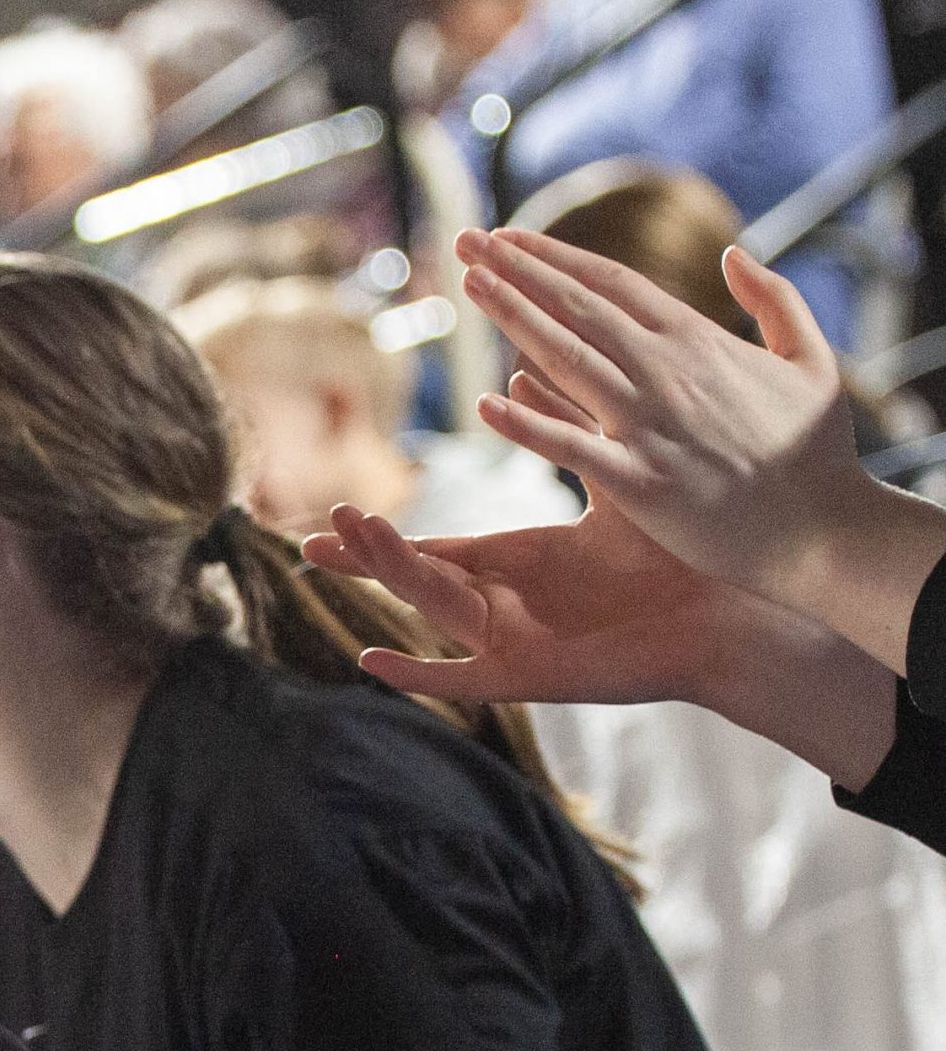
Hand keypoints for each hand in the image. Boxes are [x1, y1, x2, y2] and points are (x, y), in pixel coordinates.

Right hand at [304, 484, 901, 785]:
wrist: (735, 615)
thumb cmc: (683, 558)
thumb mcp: (618, 480)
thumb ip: (568, 429)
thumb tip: (527, 369)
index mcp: (520, 565)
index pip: (436, 549)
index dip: (384, 535)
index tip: (336, 515)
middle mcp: (507, 606)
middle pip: (419, 579)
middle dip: (366, 556)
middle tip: (315, 536)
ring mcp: (515, 643)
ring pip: (433, 612)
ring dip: (386, 582)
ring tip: (342, 552)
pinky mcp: (533, 678)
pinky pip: (460, 681)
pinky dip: (417, 672)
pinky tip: (369, 659)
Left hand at [451, 226, 945, 664]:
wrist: (821, 528)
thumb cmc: (815, 449)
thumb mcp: (809, 356)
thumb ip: (773, 298)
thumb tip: (732, 254)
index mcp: (697, 339)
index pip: (610, 284)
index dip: (554, 259)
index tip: (508, 240)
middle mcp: (667, 370)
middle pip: (578, 308)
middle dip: (518, 271)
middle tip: (465, 242)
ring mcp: (650, 423)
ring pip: (568, 358)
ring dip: (513, 319)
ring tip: (467, 285)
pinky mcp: (640, 482)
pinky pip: (573, 448)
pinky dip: (529, 425)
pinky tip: (487, 403)